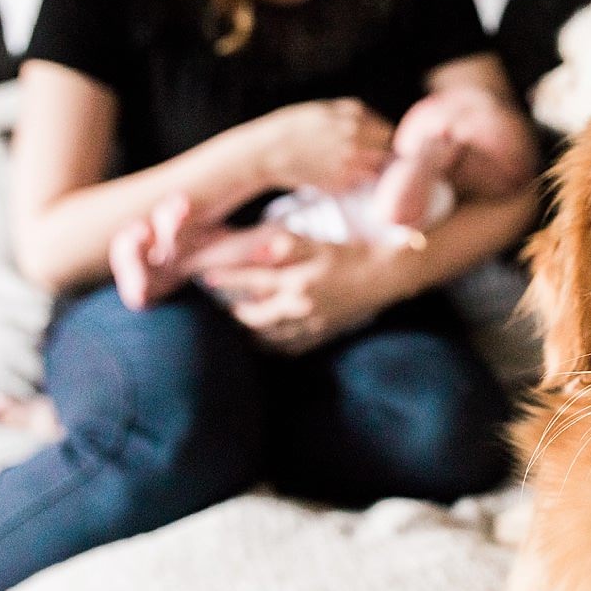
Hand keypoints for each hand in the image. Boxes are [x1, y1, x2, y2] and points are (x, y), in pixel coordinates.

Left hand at [205, 236, 401, 354]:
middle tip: (223, 304)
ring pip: (270, 336)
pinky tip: (266, 339)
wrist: (385, 277)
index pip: (252, 281)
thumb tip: (258, 250)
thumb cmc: (351, 255)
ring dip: (252, 330)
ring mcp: (312, 324)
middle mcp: (301, 307)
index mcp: (298, 282)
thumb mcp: (319, 244)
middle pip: (256, 316)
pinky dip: (274, 345)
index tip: (206, 278)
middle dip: (235, 311)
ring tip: (241, 321)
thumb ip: (287, 245)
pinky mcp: (322, 334)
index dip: (227, 279)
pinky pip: (291, 347)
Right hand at [253, 97, 394, 193]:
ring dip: (375, 171)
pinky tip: (345, 177)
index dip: (388, 140)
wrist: (269, 151)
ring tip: (360, 169)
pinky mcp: (343, 181)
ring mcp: (351, 161)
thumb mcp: (324, 109)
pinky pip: (361, 183)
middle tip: (376, 160)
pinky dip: (358, 182)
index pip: (390, 131)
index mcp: (353, 115)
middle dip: (385, 156)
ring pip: (380, 170)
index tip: (383, 146)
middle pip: (389, 151)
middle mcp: (356, 136)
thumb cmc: (294, 128)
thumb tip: (382, 124)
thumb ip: (354, 114)